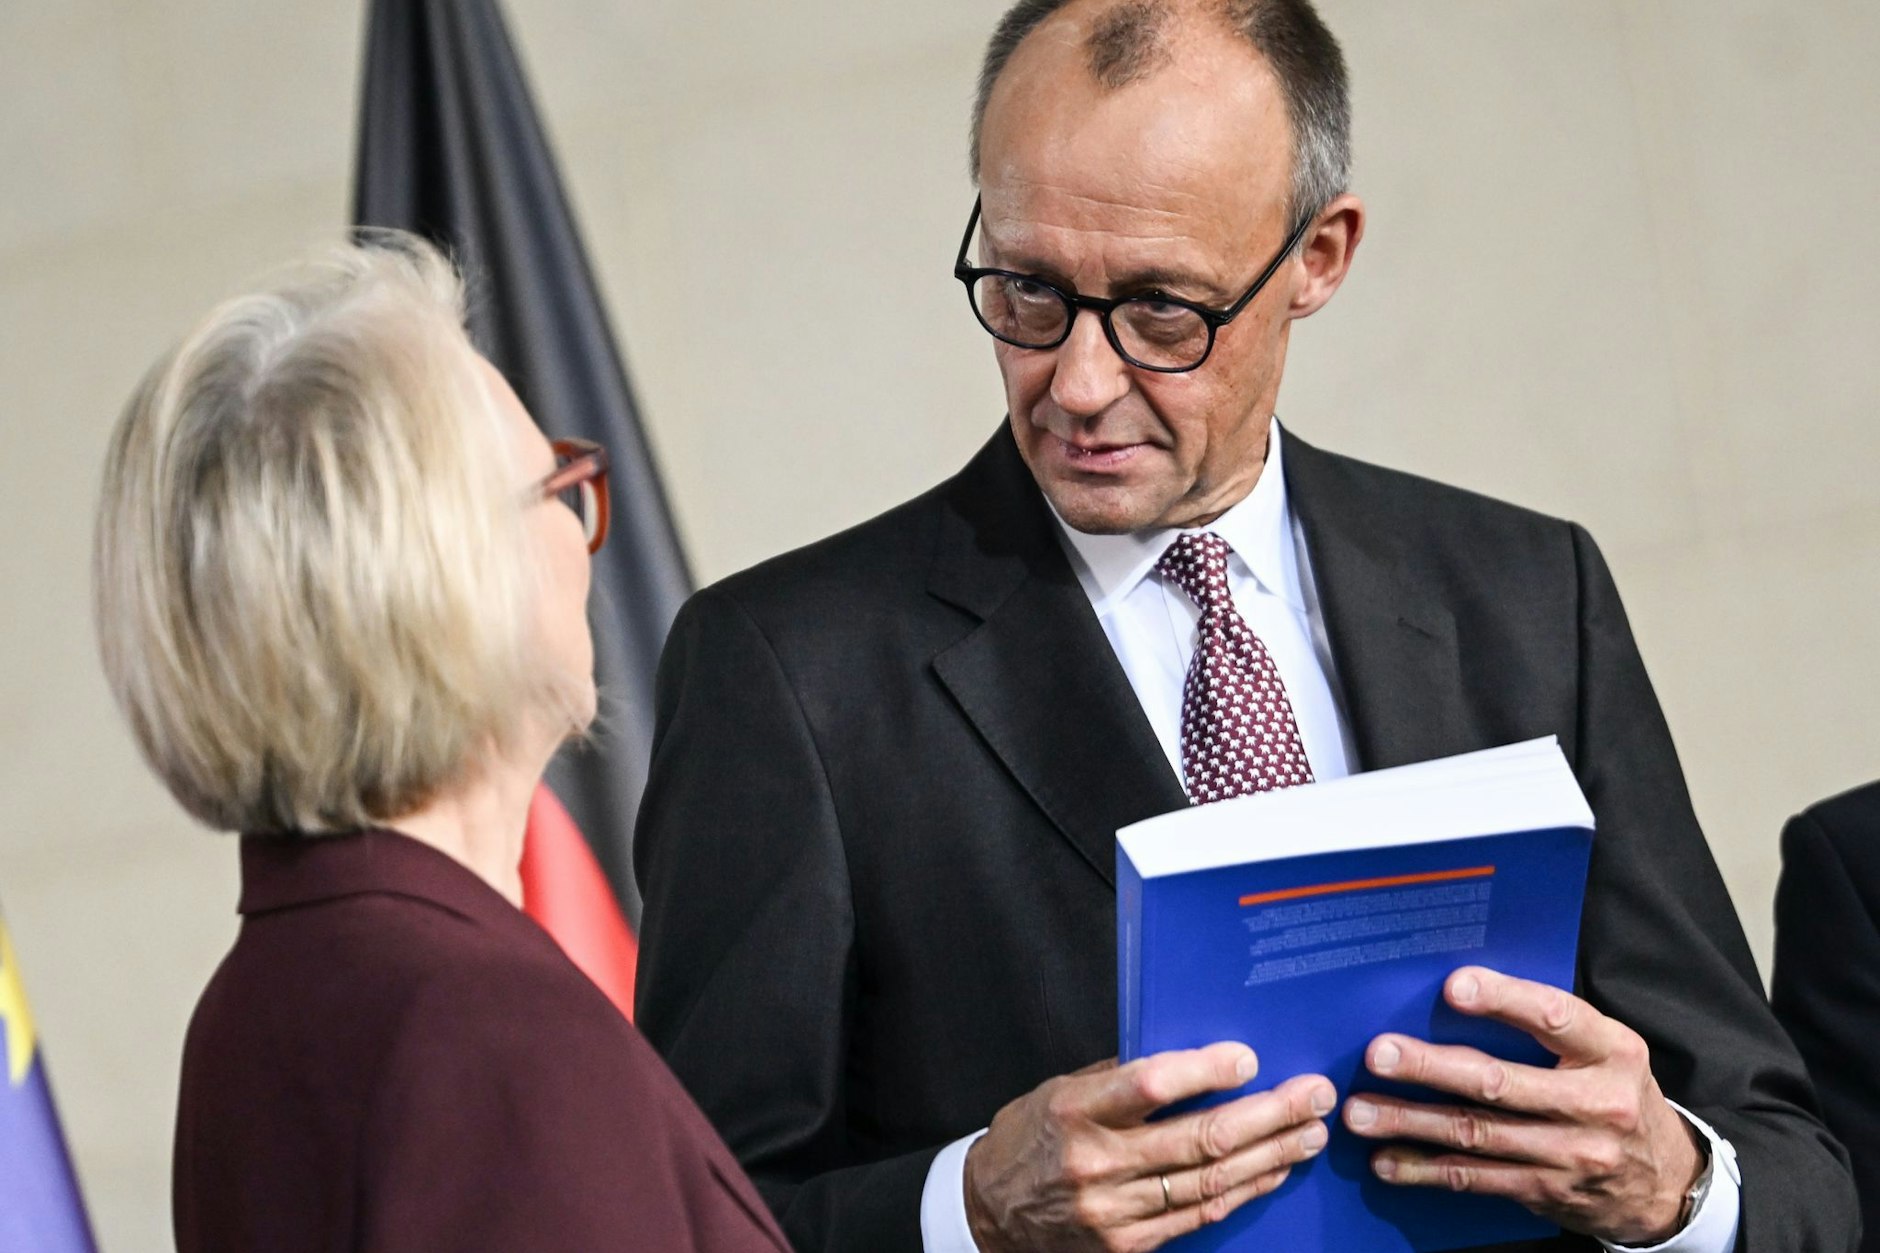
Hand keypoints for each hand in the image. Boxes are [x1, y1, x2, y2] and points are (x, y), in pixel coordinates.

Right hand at [962, 1043, 1333, 1252]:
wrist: (991, 1211)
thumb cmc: (1034, 1136)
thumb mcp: (1063, 1090)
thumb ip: (1122, 1078)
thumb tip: (1195, 1058)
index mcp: (1076, 1110)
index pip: (1148, 1086)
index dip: (1204, 1071)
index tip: (1249, 1058)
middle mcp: (1096, 1162)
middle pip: (1199, 1139)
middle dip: (1267, 1115)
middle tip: (1313, 1095)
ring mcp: (1113, 1210)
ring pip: (1209, 1182)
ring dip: (1270, 1156)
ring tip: (1310, 1133)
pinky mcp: (1128, 1245)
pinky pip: (1199, 1216)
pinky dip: (1243, 1192)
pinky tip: (1274, 1171)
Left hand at [1342, 966, 1703, 1245]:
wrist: (1664, 1182)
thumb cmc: (1615, 1093)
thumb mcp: (1606, 1050)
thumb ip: (1547, 1025)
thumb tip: (1456, 991)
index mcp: (1612, 1051)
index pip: (1555, 1017)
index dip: (1503, 1000)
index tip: (1452, 987)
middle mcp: (1595, 1103)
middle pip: (1500, 1084)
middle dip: (1431, 1068)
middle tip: (1378, 1054)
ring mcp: (1571, 1154)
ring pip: (1477, 1134)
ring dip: (1411, 1122)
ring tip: (1359, 1112)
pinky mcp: (1546, 1191)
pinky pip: (1476, 1179)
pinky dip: (1426, 1169)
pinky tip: (1386, 1161)